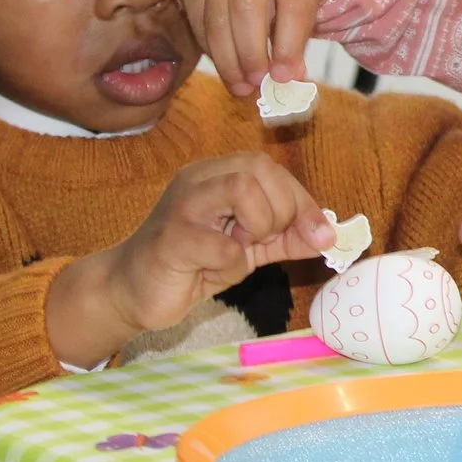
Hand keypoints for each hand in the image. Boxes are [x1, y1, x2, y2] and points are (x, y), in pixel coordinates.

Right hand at [46, 153, 334, 368]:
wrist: (131, 293)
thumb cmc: (192, 265)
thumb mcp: (248, 247)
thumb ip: (286, 236)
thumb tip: (330, 235)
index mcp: (215, 174)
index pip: (270, 168)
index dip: (301, 200)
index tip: (319, 234)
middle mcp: (197, 180)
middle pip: (259, 169)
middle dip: (280, 210)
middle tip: (263, 241)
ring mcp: (181, 206)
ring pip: (242, 189)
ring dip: (258, 226)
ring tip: (240, 250)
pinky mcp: (170, 240)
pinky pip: (223, 246)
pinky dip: (232, 264)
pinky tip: (213, 272)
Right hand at [176, 0, 319, 96]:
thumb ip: (296, 35)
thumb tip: (287, 77)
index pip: (293, 3)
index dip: (288, 44)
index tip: (284, 75)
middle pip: (247, 8)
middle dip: (250, 54)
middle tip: (255, 84)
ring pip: (215, 16)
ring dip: (226, 58)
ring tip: (239, 85)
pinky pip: (195, 17)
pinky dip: (208, 46)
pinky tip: (222, 61)